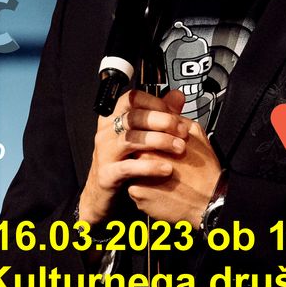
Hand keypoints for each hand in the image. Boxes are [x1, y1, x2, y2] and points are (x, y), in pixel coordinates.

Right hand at [78, 88, 189, 226]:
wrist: (103, 189)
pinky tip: (167, 169)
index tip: (174, 112)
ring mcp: (104, 151)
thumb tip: (177, 96)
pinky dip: (150, 167)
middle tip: (182, 131)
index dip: (155, 102)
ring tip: (179, 147)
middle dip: (162, 122)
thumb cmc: (124, 158)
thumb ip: (159, 114)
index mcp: (114, 116)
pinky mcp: (107, 173)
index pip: (132, 98)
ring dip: (159, 141)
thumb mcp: (141, 133)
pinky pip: (129, 167)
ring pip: (131, 139)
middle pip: (134, 117)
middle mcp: (106, 131)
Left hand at [128, 88, 222, 225]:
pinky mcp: (137, 196)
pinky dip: (144, 188)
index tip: (155, 138)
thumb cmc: (204, 171)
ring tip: (161, 175)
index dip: (147, 134)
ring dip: (142, 170)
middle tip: (160, 159)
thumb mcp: (196, 134)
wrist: (209, 203)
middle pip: (132, 149)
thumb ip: (177, 115)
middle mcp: (142, 158)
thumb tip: (172, 96)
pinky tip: (160, 189)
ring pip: (132, 169)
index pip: (137, 130)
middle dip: (143, 152)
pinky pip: (134, 188)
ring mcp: (137, 177)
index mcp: (154, 141)